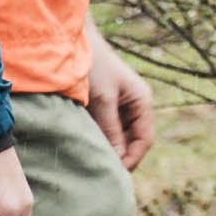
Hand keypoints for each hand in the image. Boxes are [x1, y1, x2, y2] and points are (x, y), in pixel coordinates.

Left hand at [79, 34, 153, 170]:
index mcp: (142, 101)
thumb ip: (111, 130)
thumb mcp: (102, 100)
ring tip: (92, 162)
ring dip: (108, 148)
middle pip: (133, 140)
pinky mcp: (104, 105)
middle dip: (120, 156)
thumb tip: (117, 161)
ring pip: (118, 136)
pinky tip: (86, 146)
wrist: (71, 41)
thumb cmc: (92, 65)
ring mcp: (120, 105)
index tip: (115, 174)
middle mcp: (135, 105)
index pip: (144, 140)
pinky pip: (105, 128)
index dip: (132, 159)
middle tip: (102, 173)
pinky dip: (98, 138)